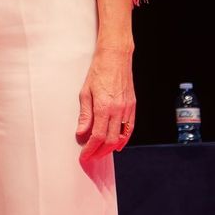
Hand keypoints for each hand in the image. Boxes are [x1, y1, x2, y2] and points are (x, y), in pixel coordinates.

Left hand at [76, 45, 135, 159]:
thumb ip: (85, 115)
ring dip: (112, 148)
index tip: (84, 155)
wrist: (115, 58)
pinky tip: (118, 144)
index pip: (97, 137)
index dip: (90, 149)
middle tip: (91, 156)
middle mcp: (118, 111)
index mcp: (104, 107)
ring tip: (102, 152)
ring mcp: (127, 109)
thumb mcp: (85, 92)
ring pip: (122, 137)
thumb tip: (81, 133)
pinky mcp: (132, 106)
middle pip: (110, 141)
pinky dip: (124, 139)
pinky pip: (130, 128)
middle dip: (100, 152)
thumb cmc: (98, 72)